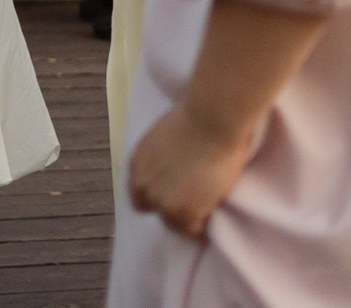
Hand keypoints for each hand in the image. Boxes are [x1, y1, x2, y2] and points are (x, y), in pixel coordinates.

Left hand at [127, 102, 252, 238]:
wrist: (212, 120)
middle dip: (171, 207)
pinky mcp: (183, 212)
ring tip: (207, 211)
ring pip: (174, 223)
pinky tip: (214, 218)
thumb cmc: (197, 119)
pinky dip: (204, 227)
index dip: (157, 195)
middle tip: (194, 203)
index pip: (139, 193)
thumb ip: (162, 158)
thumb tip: (174, 166)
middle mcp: (143, 184)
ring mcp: (161, 201)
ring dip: (189, 218)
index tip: (174, 195)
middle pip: (153, 209)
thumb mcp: (164, 138)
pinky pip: (193, 231)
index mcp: (136, 163)